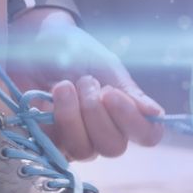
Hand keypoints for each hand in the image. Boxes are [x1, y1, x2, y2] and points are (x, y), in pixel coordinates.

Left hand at [8, 9, 164, 159]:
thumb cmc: (76, 53)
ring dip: (72, 116)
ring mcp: (74, 140)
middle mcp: (103, 133)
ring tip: (63, 86)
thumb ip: (128, 92)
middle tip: (85, 81)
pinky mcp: (47, 141)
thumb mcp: (105, 66)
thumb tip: (156, 115)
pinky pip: (55, 146)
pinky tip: (48, 96)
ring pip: (83, 150)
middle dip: (96, 114)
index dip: (133, 121)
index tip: (112, 93)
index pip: (147, 135)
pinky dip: (53, 119)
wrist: (36, 42)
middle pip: (113, 147)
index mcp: (126, 113)